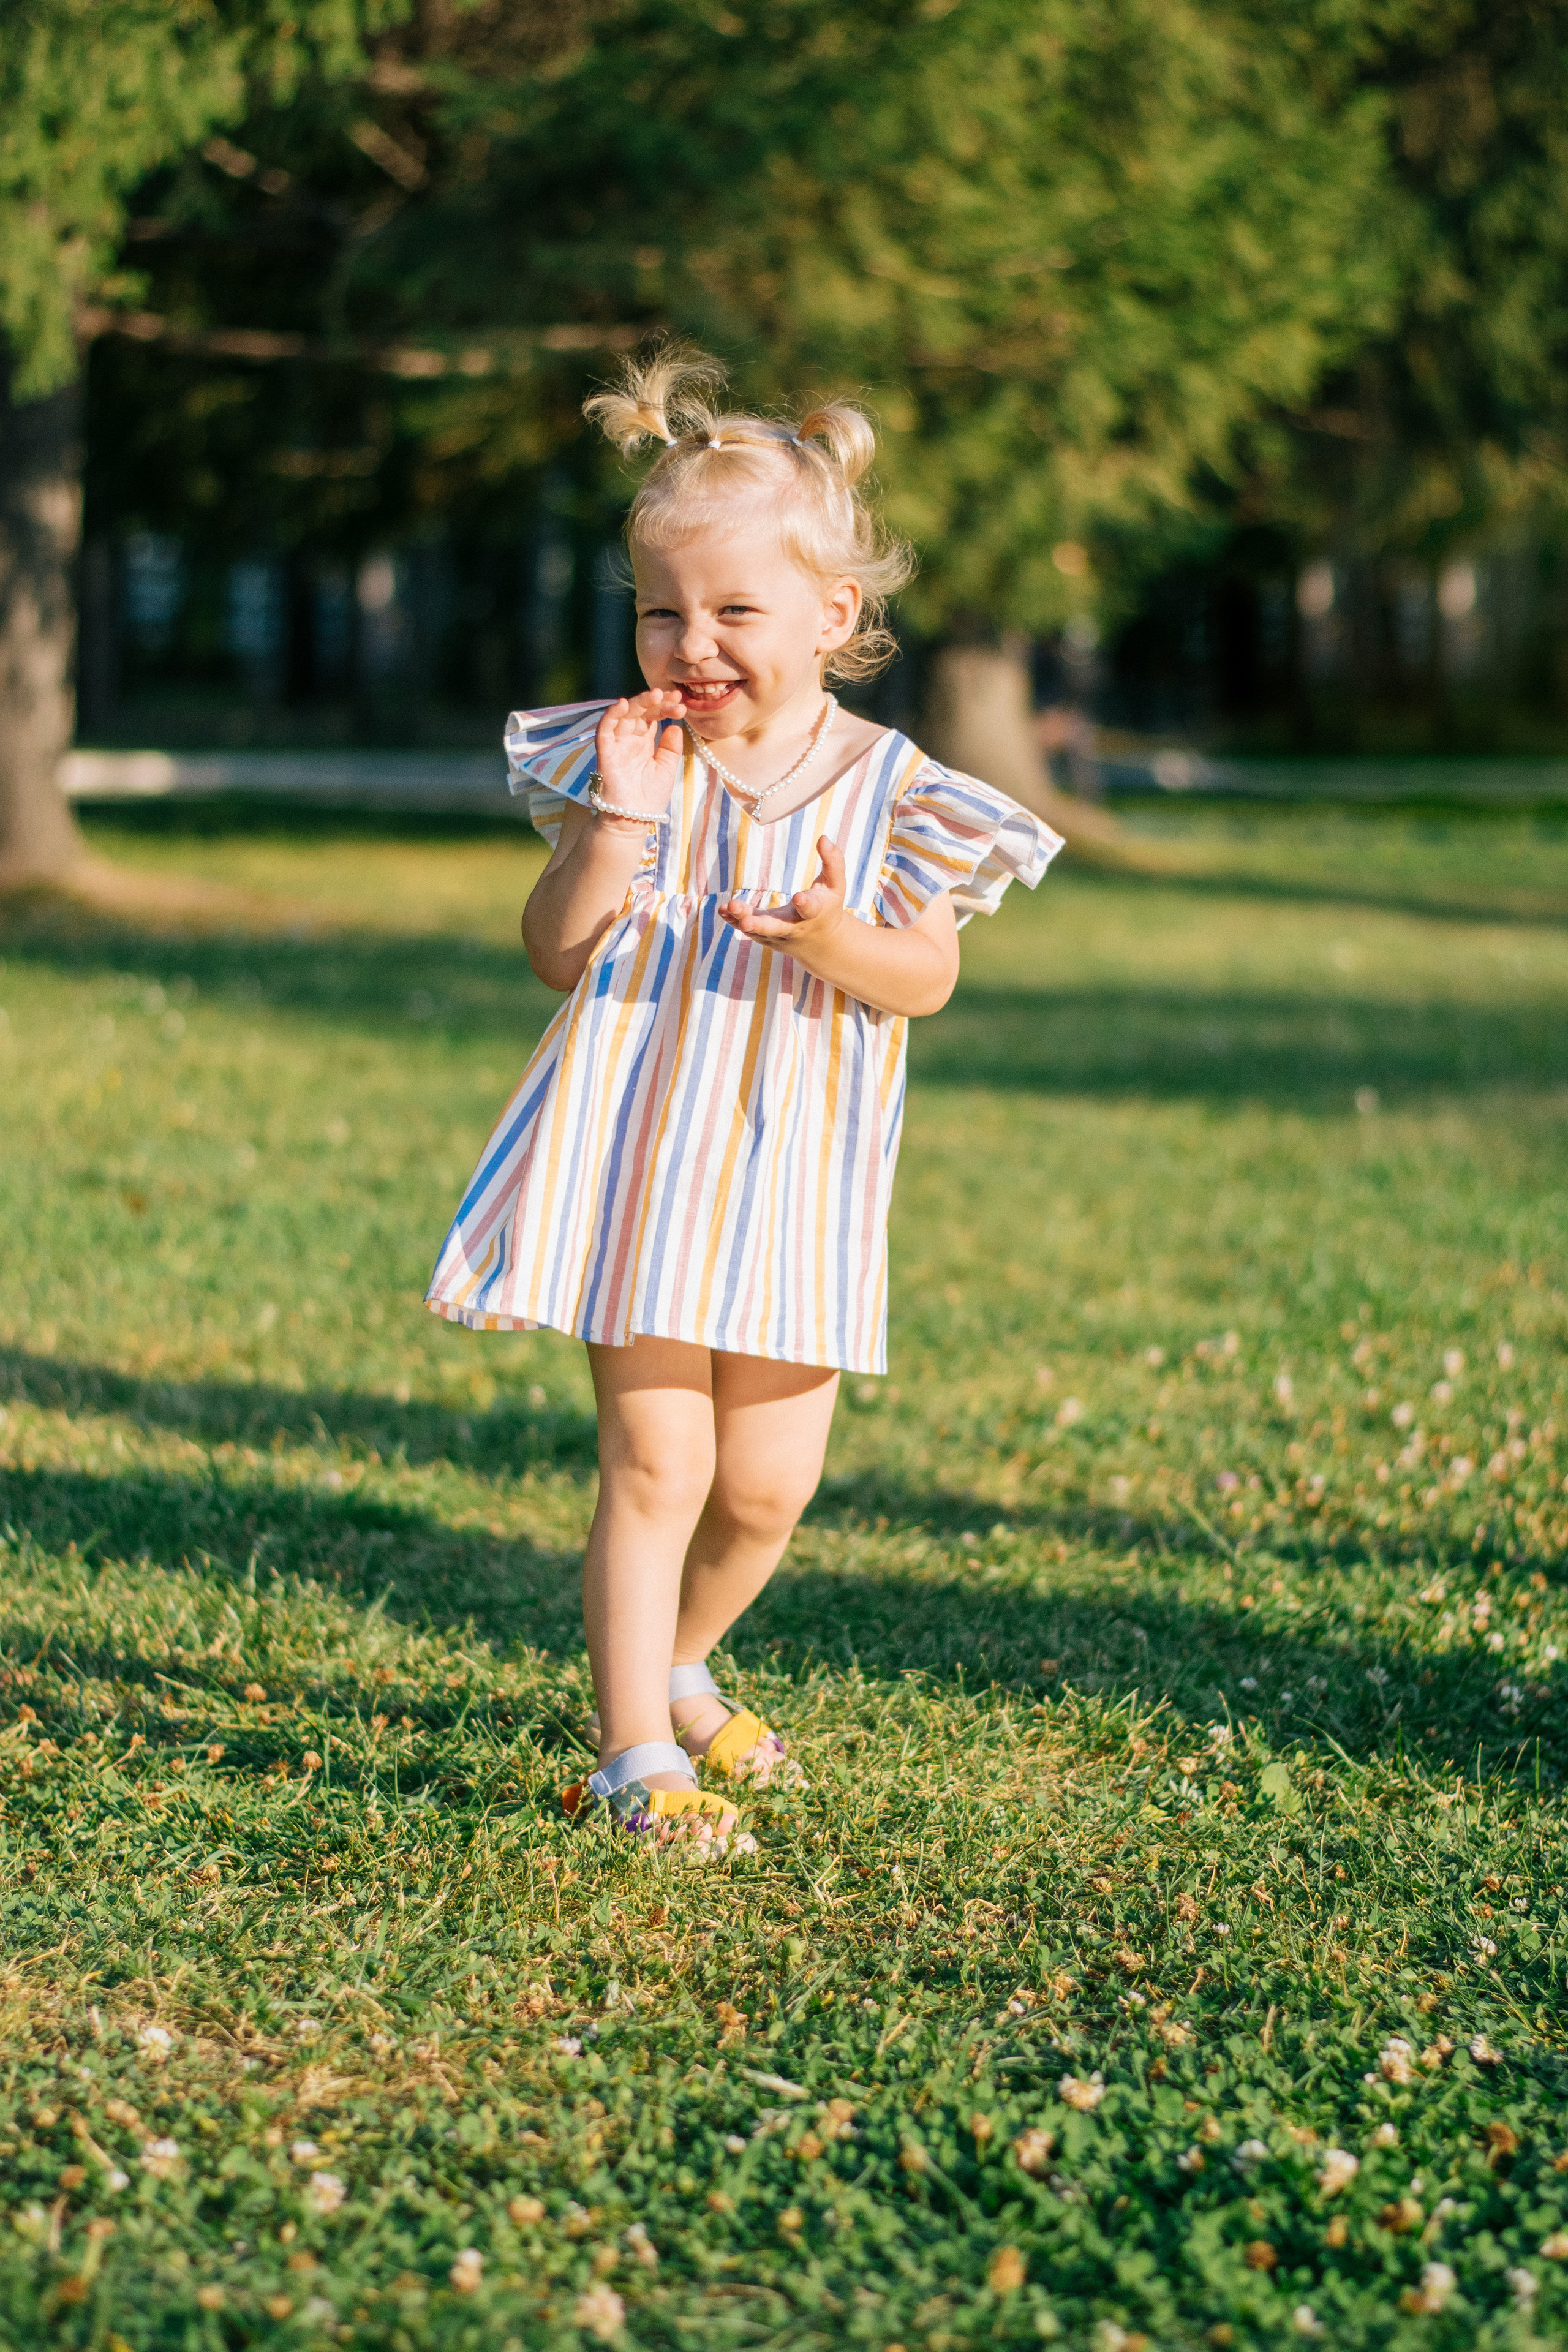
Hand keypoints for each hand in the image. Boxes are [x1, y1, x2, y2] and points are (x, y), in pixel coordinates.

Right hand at [594, 689, 686, 815]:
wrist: (634, 821)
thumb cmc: (649, 798)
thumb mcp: (667, 769)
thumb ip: (670, 747)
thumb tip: (675, 725)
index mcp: (643, 743)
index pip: (652, 717)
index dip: (665, 707)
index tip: (680, 702)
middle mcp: (629, 740)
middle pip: (640, 712)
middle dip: (655, 702)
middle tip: (672, 695)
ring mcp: (616, 745)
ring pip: (624, 715)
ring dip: (638, 703)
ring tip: (656, 695)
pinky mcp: (605, 752)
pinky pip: (604, 729)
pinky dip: (612, 714)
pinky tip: (624, 704)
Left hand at [719, 836, 846, 946]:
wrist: (822, 944)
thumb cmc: (828, 907)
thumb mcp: (835, 885)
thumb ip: (833, 862)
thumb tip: (823, 838)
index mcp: (815, 913)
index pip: (811, 909)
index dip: (806, 904)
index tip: (798, 897)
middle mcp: (795, 927)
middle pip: (776, 928)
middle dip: (760, 925)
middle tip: (746, 922)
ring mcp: (778, 935)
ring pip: (758, 930)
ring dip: (741, 920)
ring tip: (729, 907)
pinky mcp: (765, 937)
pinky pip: (748, 930)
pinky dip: (734, 921)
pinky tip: (722, 910)